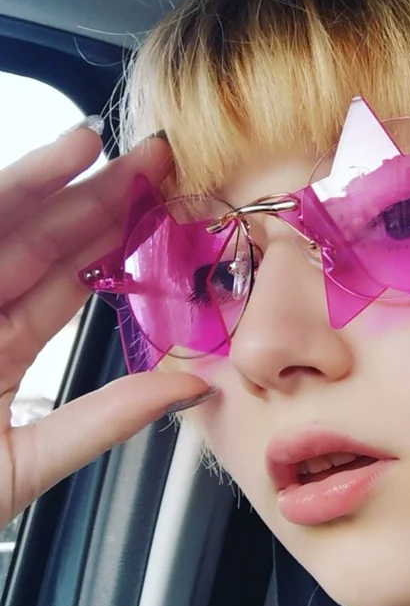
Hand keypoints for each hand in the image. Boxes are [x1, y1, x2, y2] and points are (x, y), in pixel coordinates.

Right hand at [0, 121, 213, 526]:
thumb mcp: (28, 462)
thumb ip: (106, 419)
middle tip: (151, 160)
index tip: (158, 209)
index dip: (110, 243)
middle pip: (31, 244)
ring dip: (32, 182)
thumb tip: (192, 387)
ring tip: (87, 144)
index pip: (62, 285)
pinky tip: (22, 176)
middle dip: (89, 199)